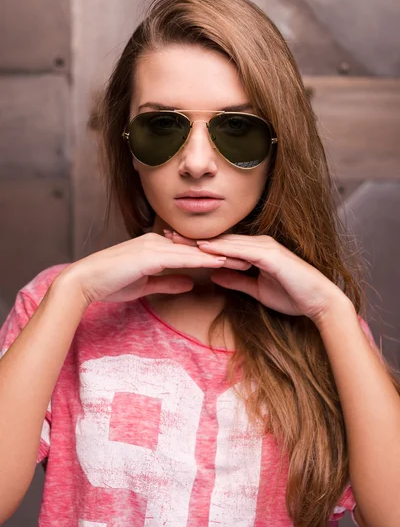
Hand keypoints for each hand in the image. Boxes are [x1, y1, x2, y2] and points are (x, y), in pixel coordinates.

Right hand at [58, 232, 230, 305]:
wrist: (85, 281)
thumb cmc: (111, 283)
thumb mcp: (146, 285)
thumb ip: (169, 281)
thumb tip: (190, 283)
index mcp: (156, 247)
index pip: (192, 251)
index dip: (215, 255)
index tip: (237, 261)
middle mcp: (158, 241)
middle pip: (198, 247)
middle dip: (225, 252)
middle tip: (251, 257)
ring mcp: (154, 246)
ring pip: (194, 250)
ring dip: (221, 254)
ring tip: (245, 259)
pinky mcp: (149, 254)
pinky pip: (182, 256)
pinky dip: (203, 258)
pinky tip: (220, 261)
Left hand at [163, 230, 346, 322]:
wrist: (319, 301)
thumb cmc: (292, 295)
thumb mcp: (257, 289)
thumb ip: (237, 280)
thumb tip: (215, 274)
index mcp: (255, 251)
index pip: (220, 245)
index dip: (196, 244)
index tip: (173, 243)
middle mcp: (258, 244)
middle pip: (219, 239)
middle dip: (191, 237)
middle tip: (164, 233)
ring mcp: (264, 247)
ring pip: (226, 241)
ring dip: (200, 240)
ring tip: (175, 238)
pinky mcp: (270, 255)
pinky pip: (240, 250)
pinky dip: (221, 248)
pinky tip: (203, 247)